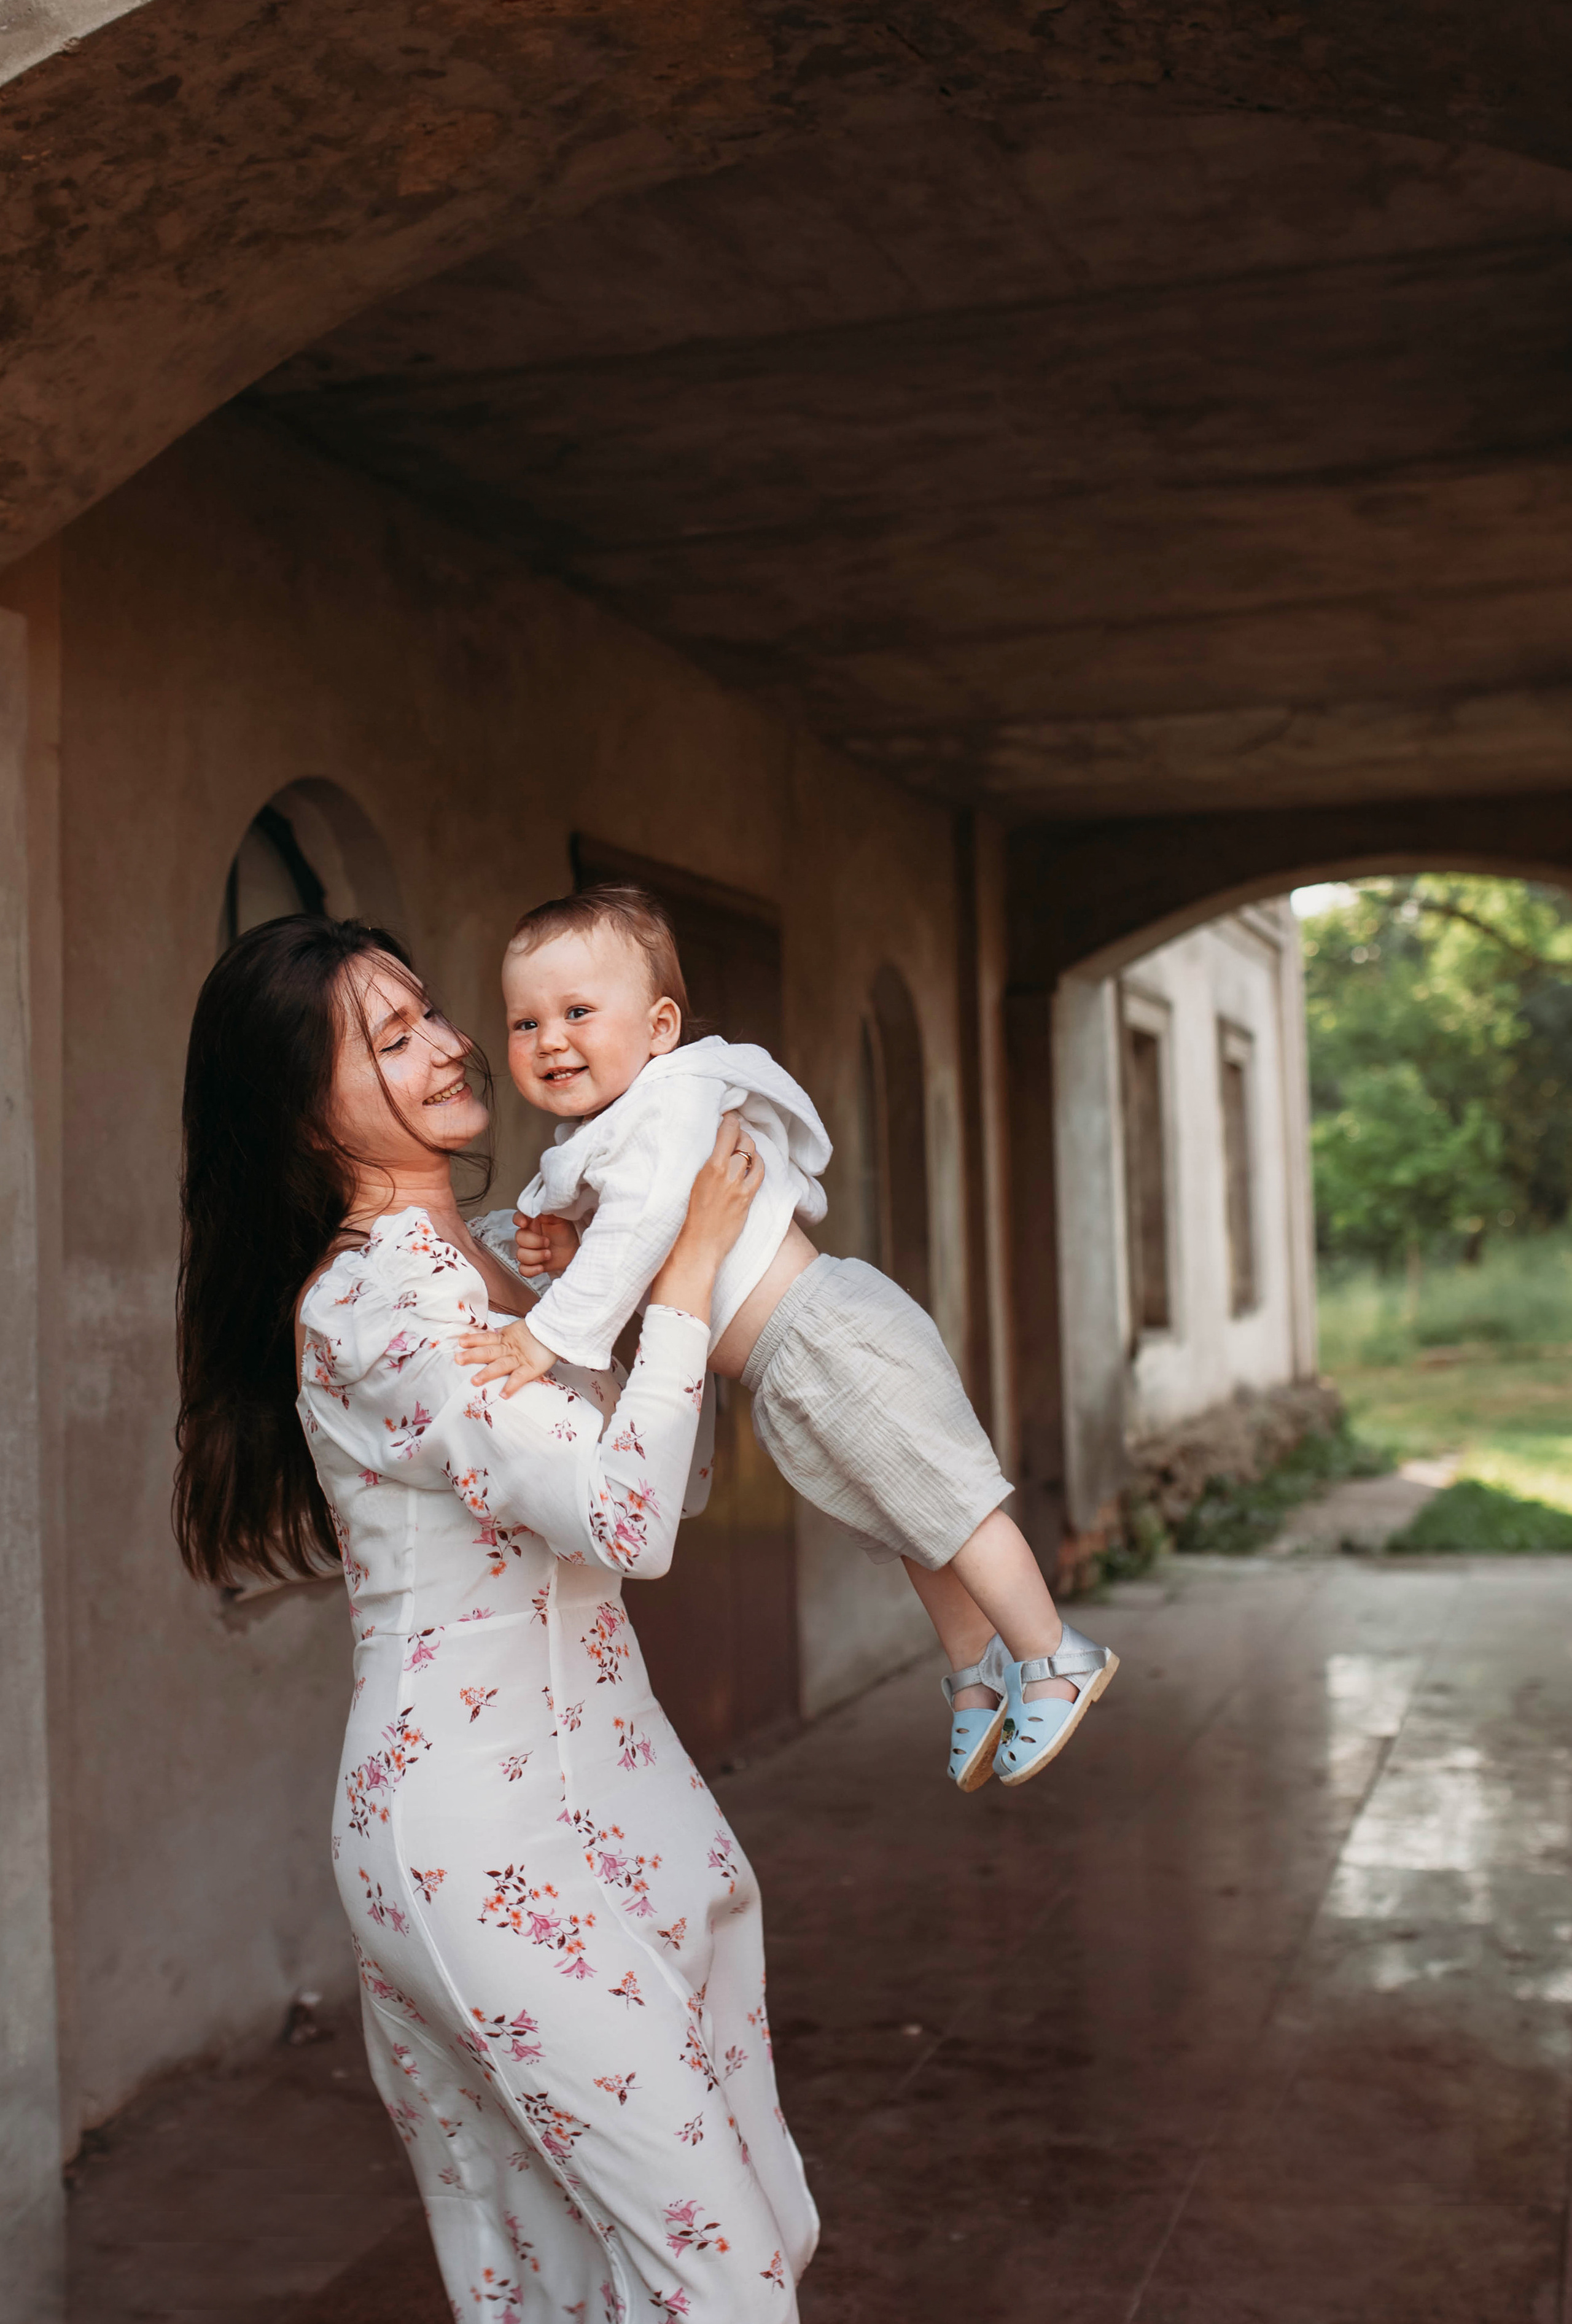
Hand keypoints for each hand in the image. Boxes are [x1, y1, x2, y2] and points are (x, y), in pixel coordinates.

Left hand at [457, 1315, 557, 1397]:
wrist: (558, 1331)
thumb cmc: (539, 1333)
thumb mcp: (518, 1330)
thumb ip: (503, 1335)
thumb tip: (486, 1338)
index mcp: (506, 1338)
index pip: (486, 1338)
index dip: (473, 1339)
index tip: (460, 1341)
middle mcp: (510, 1348)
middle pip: (488, 1351)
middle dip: (473, 1356)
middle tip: (458, 1359)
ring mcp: (520, 1358)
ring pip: (500, 1365)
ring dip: (487, 1373)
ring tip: (474, 1381)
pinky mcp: (531, 1368)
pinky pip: (520, 1378)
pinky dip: (512, 1386)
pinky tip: (503, 1395)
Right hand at [514, 1211, 578, 1278]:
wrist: (574, 1250)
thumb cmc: (567, 1233)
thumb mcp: (561, 1218)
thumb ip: (549, 1212)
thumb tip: (541, 1207)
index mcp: (533, 1222)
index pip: (518, 1217)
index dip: (518, 1220)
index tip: (524, 1223)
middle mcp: (529, 1235)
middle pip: (518, 1238)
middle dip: (533, 1242)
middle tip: (547, 1242)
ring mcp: (529, 1250)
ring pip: (520, 1254)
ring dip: (535, 1256)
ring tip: (549, 1254)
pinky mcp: (533, 1264)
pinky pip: (523, 1269)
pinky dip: (531, 1270)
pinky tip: (541, 1267)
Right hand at [649, 1114, 762, 1321]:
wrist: (693, 1251)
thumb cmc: (679, 1222)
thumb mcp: (681, 1186)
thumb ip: (694, 1166)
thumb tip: (699, 1151)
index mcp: (708, 1167)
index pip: (726, 1131)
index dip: (729, 1120)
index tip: (726, 1115)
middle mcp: (726, 1174)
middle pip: (742, 1140)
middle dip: (739, 1132)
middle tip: (733, 1131)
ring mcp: (739, 1187)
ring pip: (753, 1154)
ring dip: (749, 1146)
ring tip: (742, 1146)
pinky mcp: (746, 1200)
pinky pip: (760, 1173)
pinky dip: (758, 1163)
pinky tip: (753, 1163)